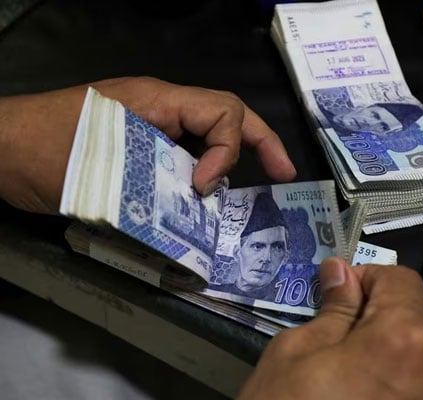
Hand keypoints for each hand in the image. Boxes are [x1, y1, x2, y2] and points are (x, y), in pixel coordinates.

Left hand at [0, 76, 295, 213]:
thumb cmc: (42, 152)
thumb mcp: (106, 164)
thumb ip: (160, 178)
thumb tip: (203, 200)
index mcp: (157, 100)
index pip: (222, 112)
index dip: (228, 150)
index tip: (206, 188)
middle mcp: (160, 109)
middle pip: (226, 115)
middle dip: (261, 142)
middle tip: (284, 173)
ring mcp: (148, 126)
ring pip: (207, 135)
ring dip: (230, 162)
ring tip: (244, 199)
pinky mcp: (137, 147)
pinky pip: (182, 155)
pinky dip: (199, 176)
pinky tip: (201, 204)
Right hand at [238, 257, 422, 399]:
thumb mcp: (297, 353)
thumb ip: (334, 308)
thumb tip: (342, 270)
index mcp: (406, 338)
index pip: (402, 280)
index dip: (369, 277)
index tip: (340, 294)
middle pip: (420, 315)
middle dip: (383, 312)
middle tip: (341, 332)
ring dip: (395, 346)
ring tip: (353, 370)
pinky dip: (403, 377)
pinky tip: (368, 393)